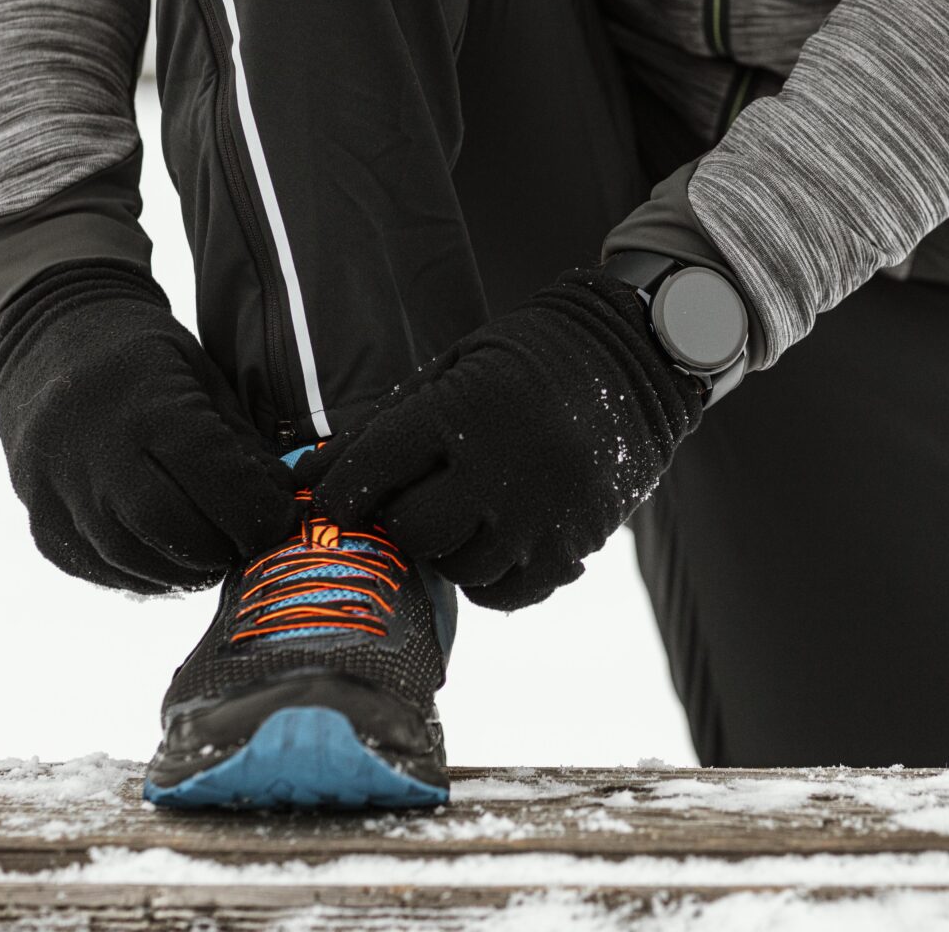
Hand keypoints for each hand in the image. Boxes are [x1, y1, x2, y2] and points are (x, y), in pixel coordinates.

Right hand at [0, 263, 298, 591]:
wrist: (51, 333)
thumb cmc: (145, 355)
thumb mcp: (205, 378)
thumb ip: (241, 444)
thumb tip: (281, 503)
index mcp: (149, 408)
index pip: (216, 483)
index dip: (259, 513)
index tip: (281, 521)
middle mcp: (96, 452)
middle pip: (171, 530)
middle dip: (221, 549)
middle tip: (246, 545)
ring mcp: (56, 488)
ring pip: (130, 558)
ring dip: (182, 572)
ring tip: (211, 557)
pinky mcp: (37, 515)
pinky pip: (92, 566)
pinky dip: (138, 574)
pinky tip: (167, 562)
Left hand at [304, 267, 703, 610]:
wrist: (637, 358)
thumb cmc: (529, 356)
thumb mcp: (453, 367)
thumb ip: (385, 426)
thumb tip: (312, 476)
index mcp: (463, 410)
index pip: (371, 473)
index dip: (340, 493)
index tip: (334, 499)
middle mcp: (502, 467)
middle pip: (412, 529)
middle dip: (397, 519)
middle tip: (407, 500)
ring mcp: (543, 512)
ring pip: (458, 567)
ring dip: (445, 547)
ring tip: (459, 513)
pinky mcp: (575, 543)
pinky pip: (508, 592)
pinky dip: (489, 576)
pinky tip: (492, 541)